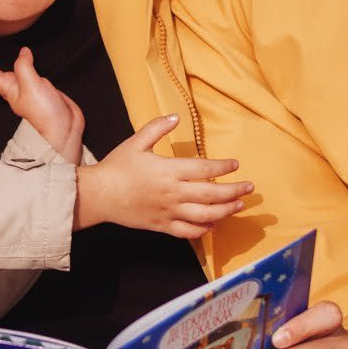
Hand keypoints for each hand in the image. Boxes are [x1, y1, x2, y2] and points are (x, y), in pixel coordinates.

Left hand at [0, 41, 83, 158]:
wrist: (63, 128)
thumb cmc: (45, 113)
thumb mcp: (32, 85)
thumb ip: (24, 66)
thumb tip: (23, 52)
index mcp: (6, 88)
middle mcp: (11, 88)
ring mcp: (23, 88)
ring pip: (0, 72)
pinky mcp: (35, 87)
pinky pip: (18, 72)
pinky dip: (14, 62)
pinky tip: (20, 57)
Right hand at [74, 114, 250, 236]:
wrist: (98, 196)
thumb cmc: (116, 167)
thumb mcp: (135, 142)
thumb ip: (157, 128)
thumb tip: (176, 117)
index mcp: (168, 171)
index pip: (204, 169)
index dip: (222, 167)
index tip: (235, 165)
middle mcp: (172, 193)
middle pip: (211, 195)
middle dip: (234, 191)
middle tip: (249, 188)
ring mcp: (168, 212)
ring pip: (204, 216)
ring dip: (225, 211)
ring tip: (238, 206)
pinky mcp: (162, 226)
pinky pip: (188, 232)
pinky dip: (203, 230)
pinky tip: (213, 224)